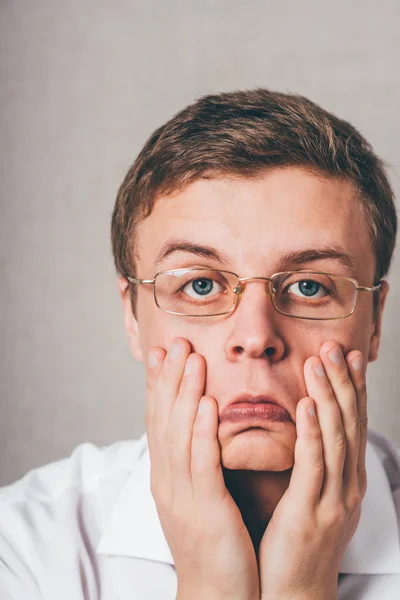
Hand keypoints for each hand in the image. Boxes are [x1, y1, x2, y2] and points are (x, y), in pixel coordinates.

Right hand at [145, 337, 259, 599]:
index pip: (158, 420)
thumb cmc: (212, 540)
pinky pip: (202, 464)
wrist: (216, 591)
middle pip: (164, 420)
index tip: (163, 352)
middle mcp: (167, 480)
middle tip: (177, 343)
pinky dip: (202, 432)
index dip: (159, 384)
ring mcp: (182, 495)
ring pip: (179, 435)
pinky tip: (206, 405)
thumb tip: (197, 424)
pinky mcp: (205, 509)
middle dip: (170, 379)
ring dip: (185, 394)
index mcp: (165, 475)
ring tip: (192, 360)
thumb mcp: (196, 493)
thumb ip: (194, 459)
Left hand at [258, 341, 366, 599]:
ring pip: (335, 437)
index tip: (348, 354)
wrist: (295, 593)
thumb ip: (314, 463)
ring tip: (320, 362)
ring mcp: (332, 498)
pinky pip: (313, 465)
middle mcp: (346, 484)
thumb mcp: (314, 496)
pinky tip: (308, 406)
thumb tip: (309, 429)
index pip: (352, 422)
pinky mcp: (310, 512)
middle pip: (349, 423)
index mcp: (346, 478)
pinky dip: (313, 432)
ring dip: (329, 396)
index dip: (352, 387)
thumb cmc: (298, 542)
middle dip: (343, 382)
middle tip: (336, 346)